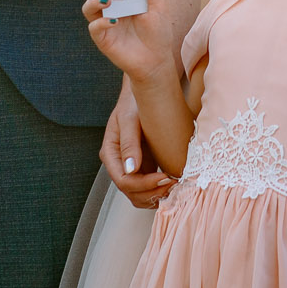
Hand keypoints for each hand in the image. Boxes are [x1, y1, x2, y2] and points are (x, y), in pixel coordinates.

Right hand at [81, 0, 177, 87]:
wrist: (157, 60)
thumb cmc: (158, 33)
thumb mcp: (159, 6)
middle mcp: (110, 9)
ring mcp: (105, 24)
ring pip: (88, 8)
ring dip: (94, 1)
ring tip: (107, 0)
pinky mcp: (103, 39)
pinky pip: (94, 28)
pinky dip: (101, 22)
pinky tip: (113, 21)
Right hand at [101, 75, 173, 207]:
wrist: (144, 93)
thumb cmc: (134, 103)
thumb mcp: (130, 119)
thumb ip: (129, 143)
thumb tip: (131, 169)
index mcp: (110, 153)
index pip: (123, 181)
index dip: (143, 185)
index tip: (165, 177)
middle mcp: (118, 164)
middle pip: (131, 192)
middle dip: (152, 193)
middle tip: (174, 183)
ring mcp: (130, 167)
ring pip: (139, 194)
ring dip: (156, 195)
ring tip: (176, 185)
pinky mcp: (144, 166)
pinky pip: (149, 187)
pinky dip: (160, 190)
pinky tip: (174, 182)